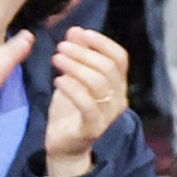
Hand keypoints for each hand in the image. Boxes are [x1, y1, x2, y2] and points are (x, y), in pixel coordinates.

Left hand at [42, 28, 129, 176]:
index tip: (80, 33)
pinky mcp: (93, 127)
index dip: (102, 43)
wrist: (64, 146)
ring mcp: (108, 114)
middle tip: (61, 46)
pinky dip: (72, 89)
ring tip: (56, 59)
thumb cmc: (69, 111)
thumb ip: (76, 57)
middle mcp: (119, 98)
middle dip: (83, 53)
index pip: (120, 58)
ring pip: (99, 83)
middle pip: (108, 68)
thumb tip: (75, 30)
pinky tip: (57, 80)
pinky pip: (87, 104)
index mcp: (117, 84)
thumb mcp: (71, 79)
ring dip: (76, 67)